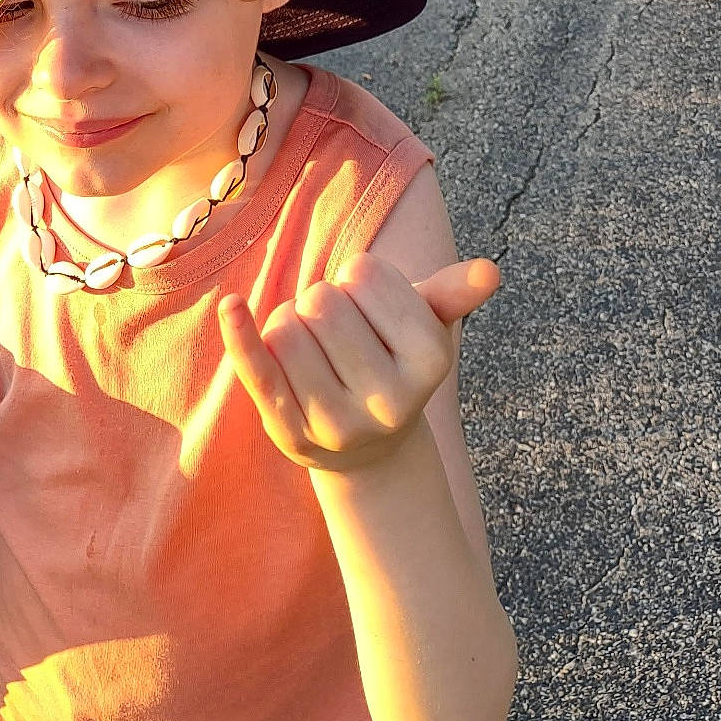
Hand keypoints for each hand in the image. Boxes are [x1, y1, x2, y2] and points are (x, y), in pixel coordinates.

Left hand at [219, 253, 498, 474]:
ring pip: (285, 326)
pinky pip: (257, 372)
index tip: (372, 309)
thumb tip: (488, 271)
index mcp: (431, 361)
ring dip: (289, 324)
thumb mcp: (427, 327)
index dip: (360, 278)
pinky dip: (240, 336)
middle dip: (322, 301)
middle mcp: (389, 401)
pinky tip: (231, 306)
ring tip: (314, 352)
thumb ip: (452, 294)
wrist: (368, 449)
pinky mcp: (289, 434)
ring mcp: (337, 423)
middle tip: (338, 335)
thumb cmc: (393, 362)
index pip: (364, 272)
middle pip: (321, 301)